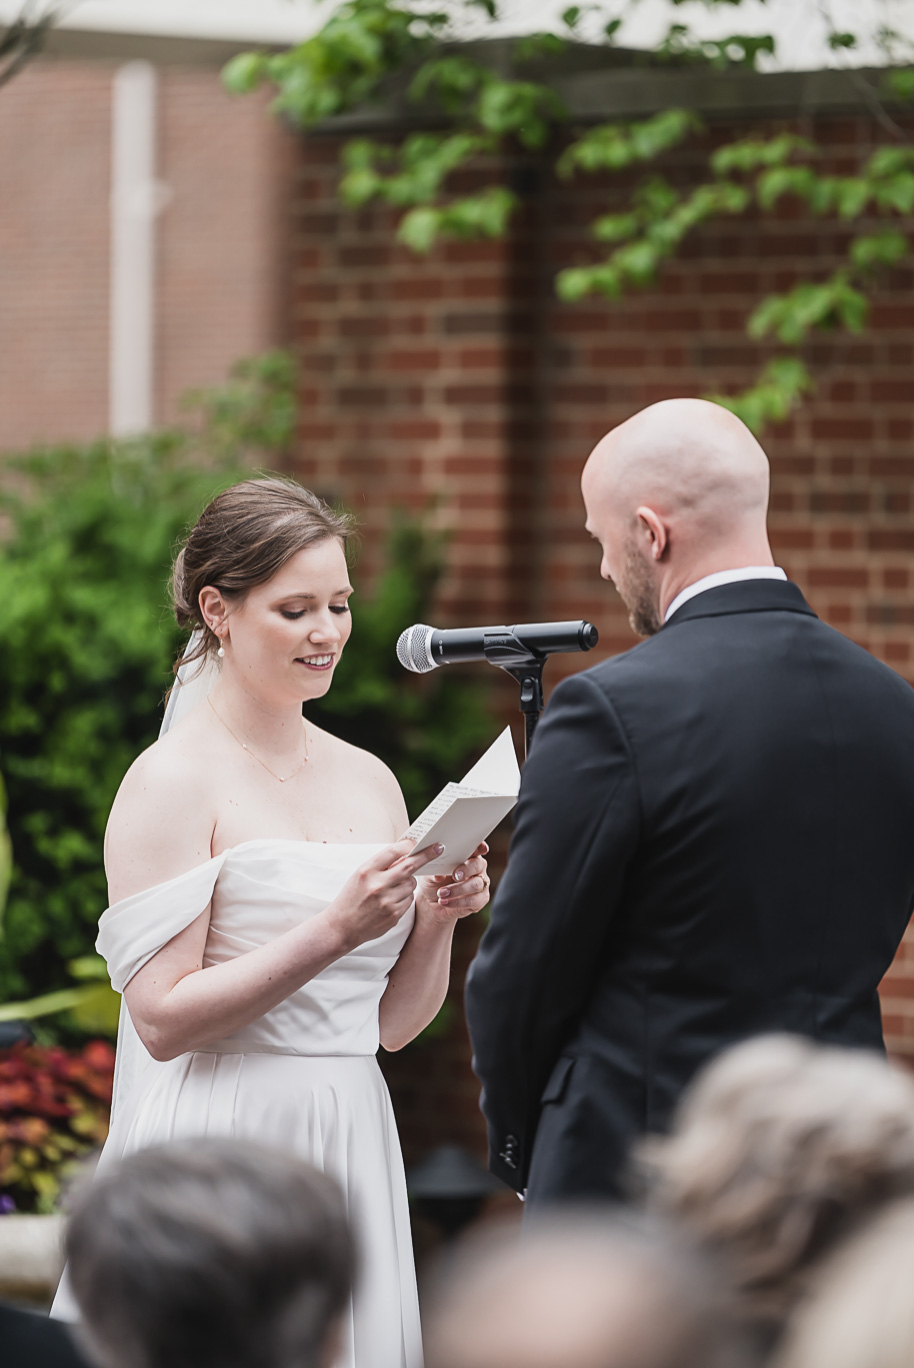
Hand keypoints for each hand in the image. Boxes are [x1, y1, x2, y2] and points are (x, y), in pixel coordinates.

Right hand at [325, 839, 444, 952]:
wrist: (342, 927)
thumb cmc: (351, 897)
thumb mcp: (360, 875)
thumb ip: (381, 864)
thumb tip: (406, 852)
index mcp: (366, 871)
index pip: (393, 851)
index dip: (408, 845)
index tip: (418, 842)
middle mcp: (377, 885)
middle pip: (409, 866)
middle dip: (426, 855)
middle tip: (438, 848)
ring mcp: (387, 902)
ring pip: (411, 884)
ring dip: (408, 881)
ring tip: (393, 886)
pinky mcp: (394, 915)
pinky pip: (409, 899)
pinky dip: (405, 896)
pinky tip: (392, 900)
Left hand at [416, 842, 489, 925]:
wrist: (432, 903)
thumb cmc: (433, 882)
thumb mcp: (428, 875)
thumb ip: (433, 873)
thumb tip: (438, 876)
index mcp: (466, 856)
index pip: (476, 847)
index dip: (480, 846)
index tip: (480, 848)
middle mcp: (476, 868)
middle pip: (478, 864)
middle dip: (467, 869)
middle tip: (455, 876)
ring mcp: (480, 883)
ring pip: (476, 884)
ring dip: (458, 889)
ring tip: (441, 893)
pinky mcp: (480, 899)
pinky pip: (475, 900)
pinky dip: (458, 902)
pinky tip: (445, 902)